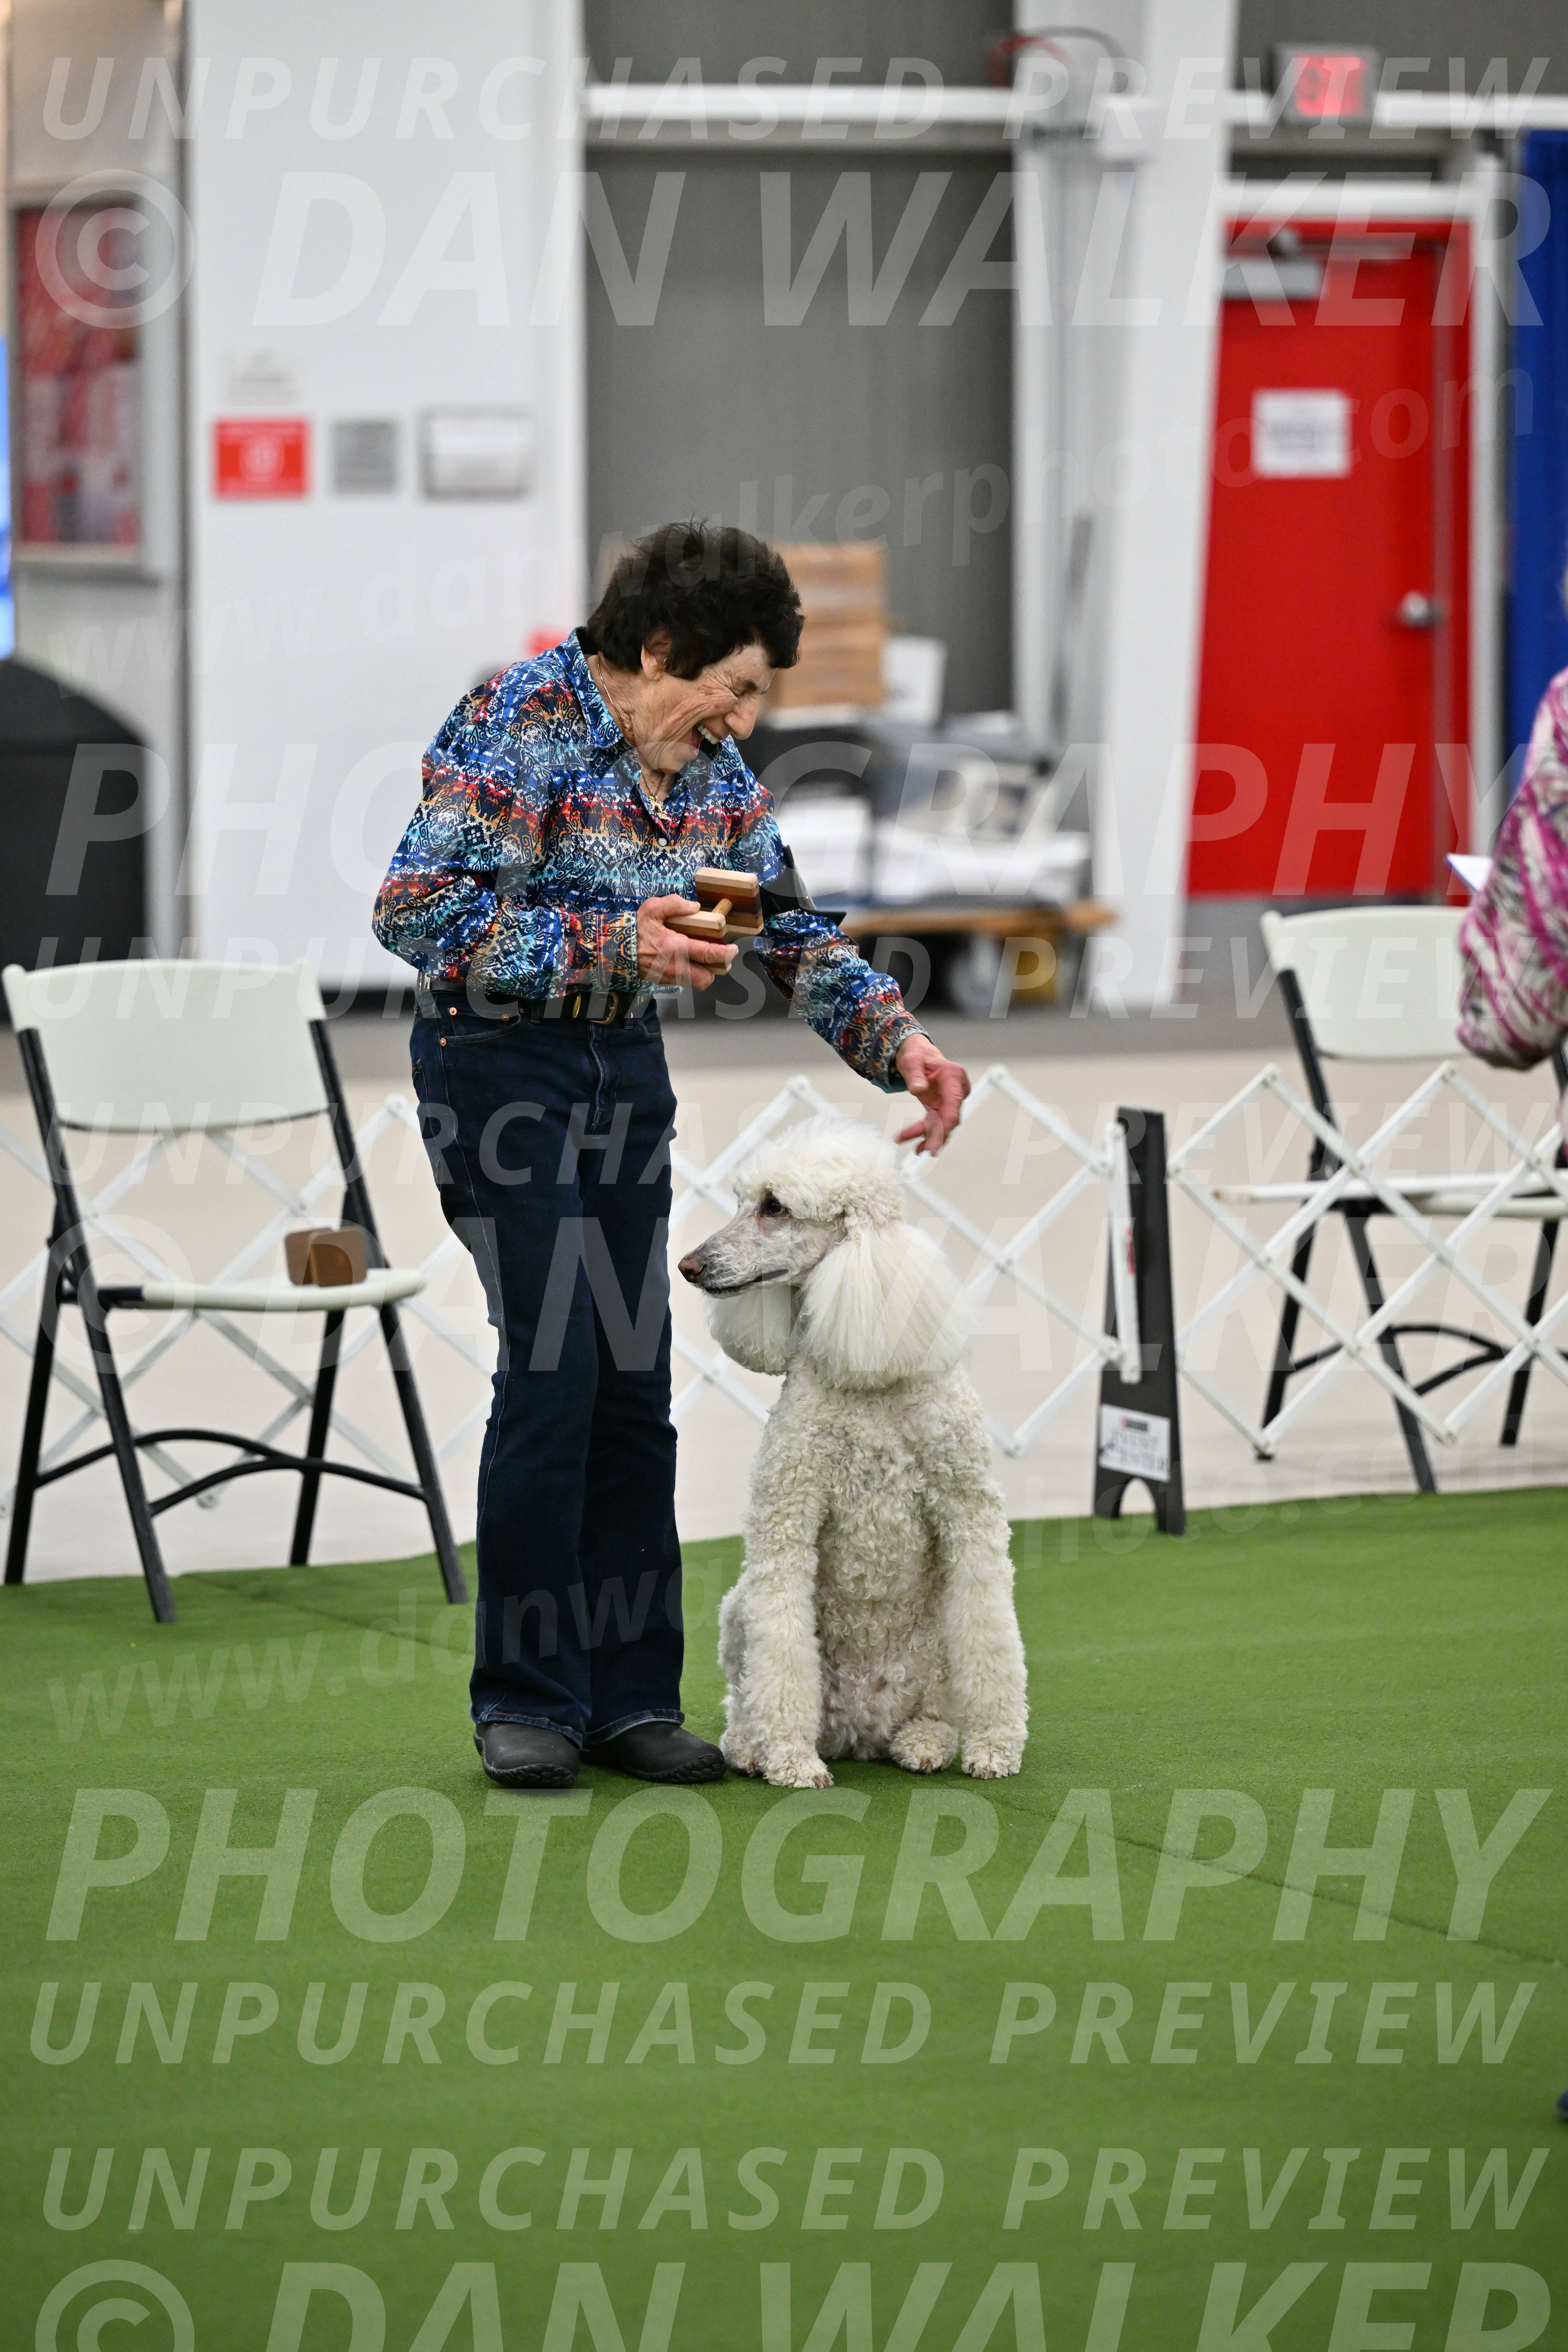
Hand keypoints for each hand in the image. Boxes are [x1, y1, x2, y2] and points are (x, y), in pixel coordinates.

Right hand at [637, 894, 737, 991]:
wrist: (614, 951)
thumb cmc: (634, 930)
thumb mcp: (652, 909)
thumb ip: (674, 904)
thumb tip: (694, 907)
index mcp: (677, 947)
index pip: (708, 954)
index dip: (725, 954)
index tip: (733, 950)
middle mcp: (676, 966)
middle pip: (707, 978)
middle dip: (716, 969)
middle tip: (717, 957)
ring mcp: (670, 977)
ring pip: (697, 983)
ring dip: (703, 973)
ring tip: (701, 959)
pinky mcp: (664, 982)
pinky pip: (684, 983)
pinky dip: (689, 974)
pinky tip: (685, 962)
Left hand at [895, 1034, 969, 1155]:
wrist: (918, 1053)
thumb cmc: (916, 1055)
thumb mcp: (911, 1061)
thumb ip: (914, 1075)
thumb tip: (918, 1090)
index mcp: (953, 1076)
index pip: (954, 1106)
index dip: (946, 1126)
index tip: (935, 1143)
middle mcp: (957, 1089)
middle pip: (949, 1118)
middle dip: (936, 1136)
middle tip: (921, 1150)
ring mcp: (952, 1099)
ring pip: (944, 1124)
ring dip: (931, 1139)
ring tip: (917, 1150)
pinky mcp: (943, 1105)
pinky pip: (938, 1123)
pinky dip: (929, 1135)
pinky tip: (919, 1146)